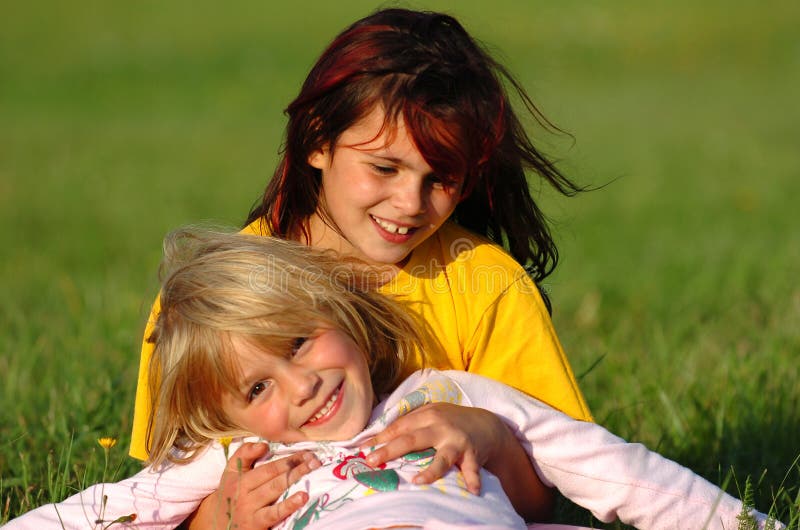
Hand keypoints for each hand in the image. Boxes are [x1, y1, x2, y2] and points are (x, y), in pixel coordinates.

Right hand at [185, 442, 319, 529]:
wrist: (216, 526)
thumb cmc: (230, 494)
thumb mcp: (231, 473)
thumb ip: (244, 454)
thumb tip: (263, 444)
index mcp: (240, 478)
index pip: (268, 466)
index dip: (288, 458)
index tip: (306, 453)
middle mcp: (244, 492)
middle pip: (274, 475)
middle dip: (296, 466)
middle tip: (315, 459)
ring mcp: (250, 508)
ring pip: (275, 489)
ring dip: (295, 478)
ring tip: (312, 470)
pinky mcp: (256, 524)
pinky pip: (274, 513)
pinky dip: (289, 505)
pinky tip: (303, 497)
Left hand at [359, 402, 507, 494]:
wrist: (486, 423)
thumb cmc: (452, 420)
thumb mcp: (432, 414)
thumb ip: (411, 422)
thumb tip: (381, 435)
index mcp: (427, 416)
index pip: (399, 427)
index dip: (380, 437)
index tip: (362, 449)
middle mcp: (440, 426)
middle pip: (412, 439)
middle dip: (390, 450)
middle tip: (372, 461)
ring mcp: (456, 441)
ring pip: (442, 457)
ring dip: (431, 470)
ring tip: (418, 482)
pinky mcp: (472, 454)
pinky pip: (472, 469)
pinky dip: (473, 479)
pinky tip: (472, 491)